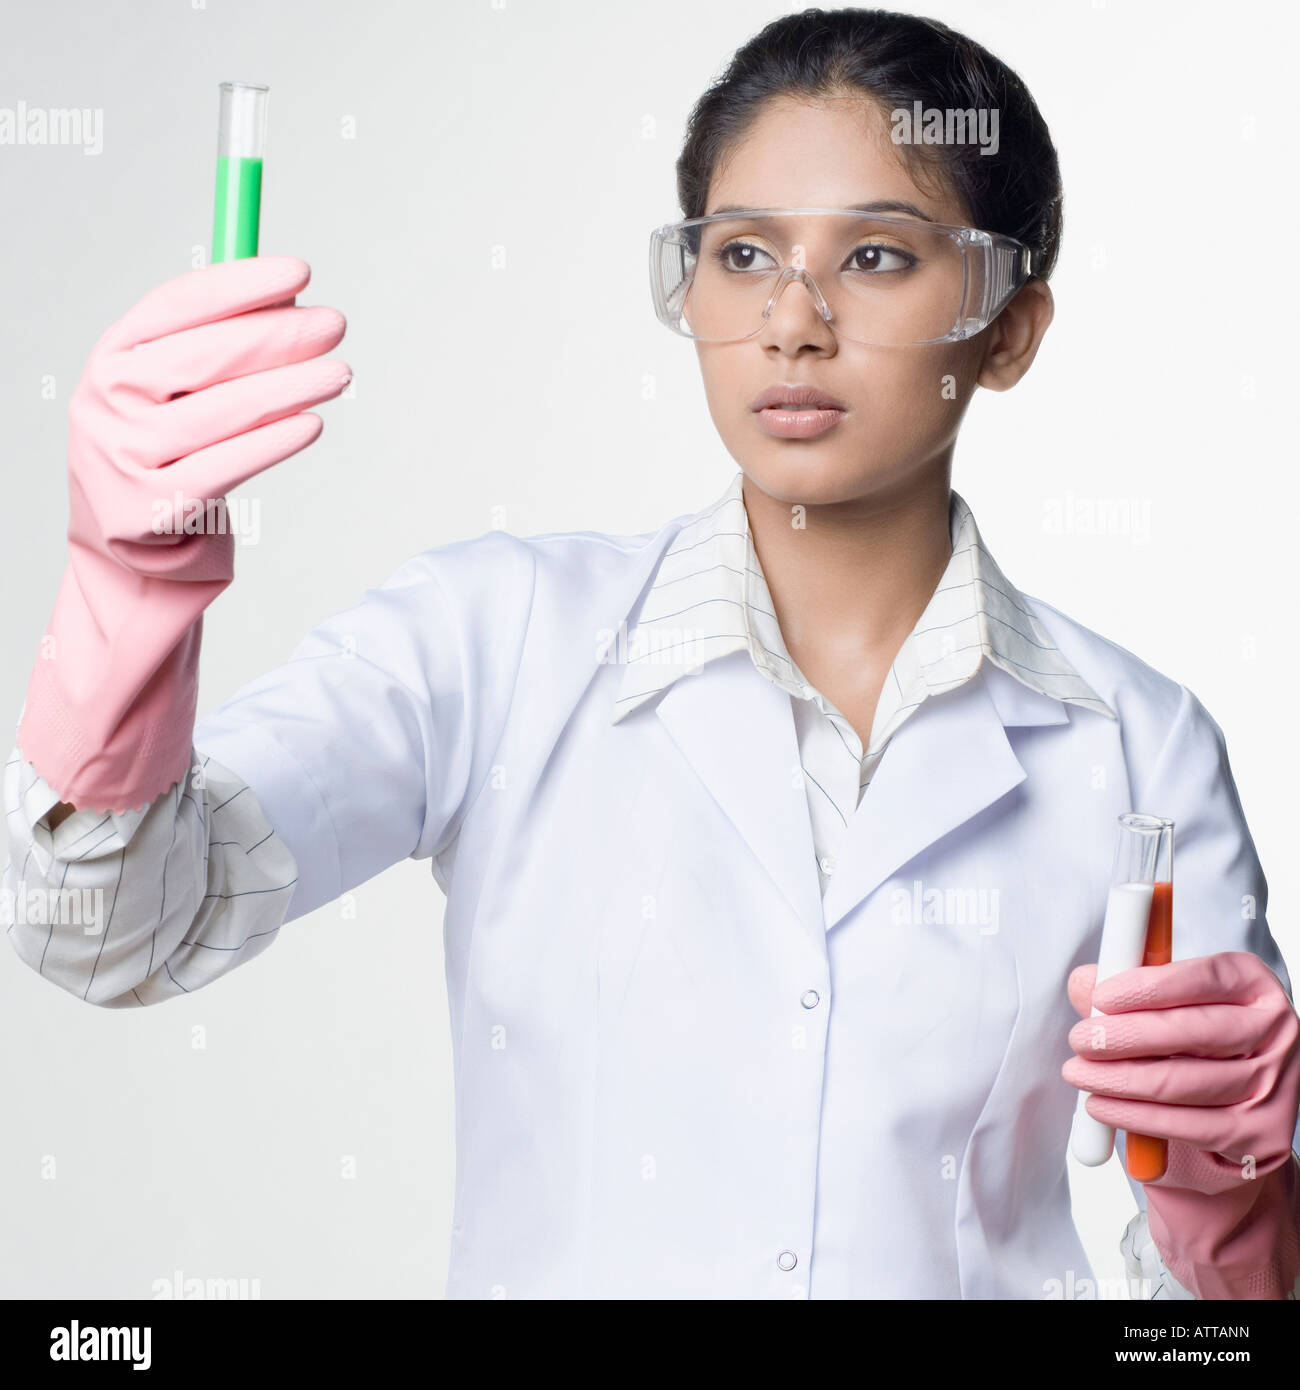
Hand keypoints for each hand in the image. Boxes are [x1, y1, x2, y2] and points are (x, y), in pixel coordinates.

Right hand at [17, 256, 350, 813]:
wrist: (129, 557)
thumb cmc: (168, 458)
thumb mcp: (175, 393)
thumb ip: (218, 348)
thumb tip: (293, 300)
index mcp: (110, 356)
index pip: (178, 304)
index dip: (240, 284)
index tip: (299, 270)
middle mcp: (107, 401)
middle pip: (205, 354)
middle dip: (279, 335)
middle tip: (336, 324)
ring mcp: (126, 456)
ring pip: (222, 410)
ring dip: (290, 385)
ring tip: (341, 372)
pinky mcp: (155, 507)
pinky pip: (228, 465)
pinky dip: (274, 441)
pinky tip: (312, 422)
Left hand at [1064, 951, 1299, 1298]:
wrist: (1234, 1119)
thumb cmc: (1196, 1050)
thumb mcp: (1169, 1010)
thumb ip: (1129, 992)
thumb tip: (1083, 982)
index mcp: (1253, 986)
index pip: (1204, 977)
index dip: (1149, 986)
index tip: (1101, 996)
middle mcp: (1274, 1032)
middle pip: (1193, 1031)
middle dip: (1126, 1036)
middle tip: (1081, 1039)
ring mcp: (1273, 1085)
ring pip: (1182, 1081)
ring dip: (1119, 1078)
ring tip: (1077, 1072)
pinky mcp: (1260, 1134)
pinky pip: (1185, 1125)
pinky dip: (1133, 1116)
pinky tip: (1100, 1105)